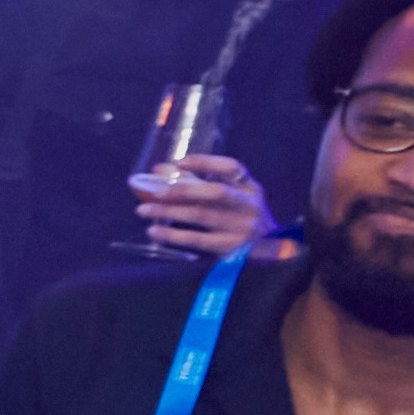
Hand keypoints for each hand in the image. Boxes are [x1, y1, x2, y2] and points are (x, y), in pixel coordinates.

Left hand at [135, 149, 273, 259]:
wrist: (270, 252)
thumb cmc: (241, 219)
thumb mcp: (231, 198)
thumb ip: (198, 183)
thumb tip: (159, 170)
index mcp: (250, 187)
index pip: (231, 167)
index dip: (205, 162)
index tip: (179, 163)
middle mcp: (248, 205)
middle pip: (216, 192)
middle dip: (183, 189)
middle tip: (155, 190)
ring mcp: (241, 228)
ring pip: (201, 215)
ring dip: (168, 212)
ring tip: (143, 210)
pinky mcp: (231, 248)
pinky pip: (197, 239)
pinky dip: (172, 235)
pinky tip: (154, 231)